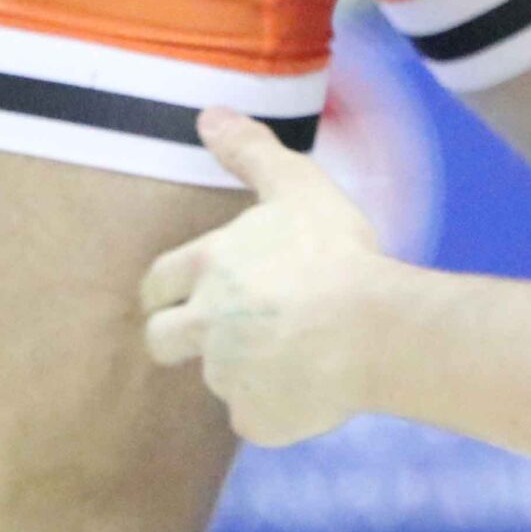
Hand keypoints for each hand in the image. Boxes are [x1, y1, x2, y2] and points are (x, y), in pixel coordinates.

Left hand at [140, 109, 386, 445]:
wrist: (372, 326)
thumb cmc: (335, 251)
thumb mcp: (297, 186)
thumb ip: (251, 151)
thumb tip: (206, 113)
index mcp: (209, 267)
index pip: (158, 281)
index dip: (170, 286)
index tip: (187, 289)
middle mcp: (204, 324)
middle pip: (162, 339)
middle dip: (183, 335)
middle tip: (233, 326)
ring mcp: (226, 376)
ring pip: (222, 376)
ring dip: (249, 366)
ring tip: (302, 349)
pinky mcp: (255, 418)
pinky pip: (259, 415)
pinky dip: (280, 404)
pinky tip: (317, 385)